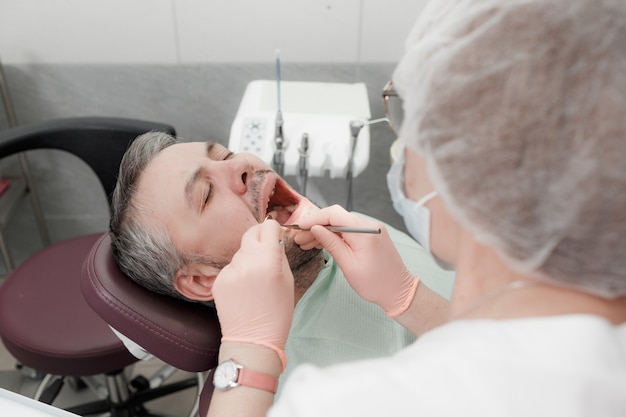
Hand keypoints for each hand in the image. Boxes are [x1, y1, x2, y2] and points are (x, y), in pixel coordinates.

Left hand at [212, 220, 293, 368]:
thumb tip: (274, 240)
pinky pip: (230, 268)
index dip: (273, 229)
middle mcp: (246, 262)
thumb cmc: (277, 314)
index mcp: (268, 260)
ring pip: (240, 253)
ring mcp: (230, 271)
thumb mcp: (288, 281)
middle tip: (265, 251)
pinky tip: (243, 291)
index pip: (268, 226)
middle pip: (250, 233)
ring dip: (248, 259)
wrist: (254, 340)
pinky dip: (237, 273)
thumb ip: (280, 256)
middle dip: (259, 238)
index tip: (275, 234)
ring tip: (255, 281)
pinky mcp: (218, 281)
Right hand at [294, 205, 418, 316]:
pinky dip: (334, 236)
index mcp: (364, 231)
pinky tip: (320, 243)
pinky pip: (349, 230)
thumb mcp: (348, 265)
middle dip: (316, 226)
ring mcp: (371, 229)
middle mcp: (369, 225)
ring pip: (341, 224)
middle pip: (336, 217)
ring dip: (323, 232)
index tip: (299, 227)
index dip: (314, 218)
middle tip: (298, 238)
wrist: (398, 291)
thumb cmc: (375, 283)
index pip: (334, 214)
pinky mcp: (371, 236)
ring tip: (306, 243)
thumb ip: (331, 243)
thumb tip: (315, 229)